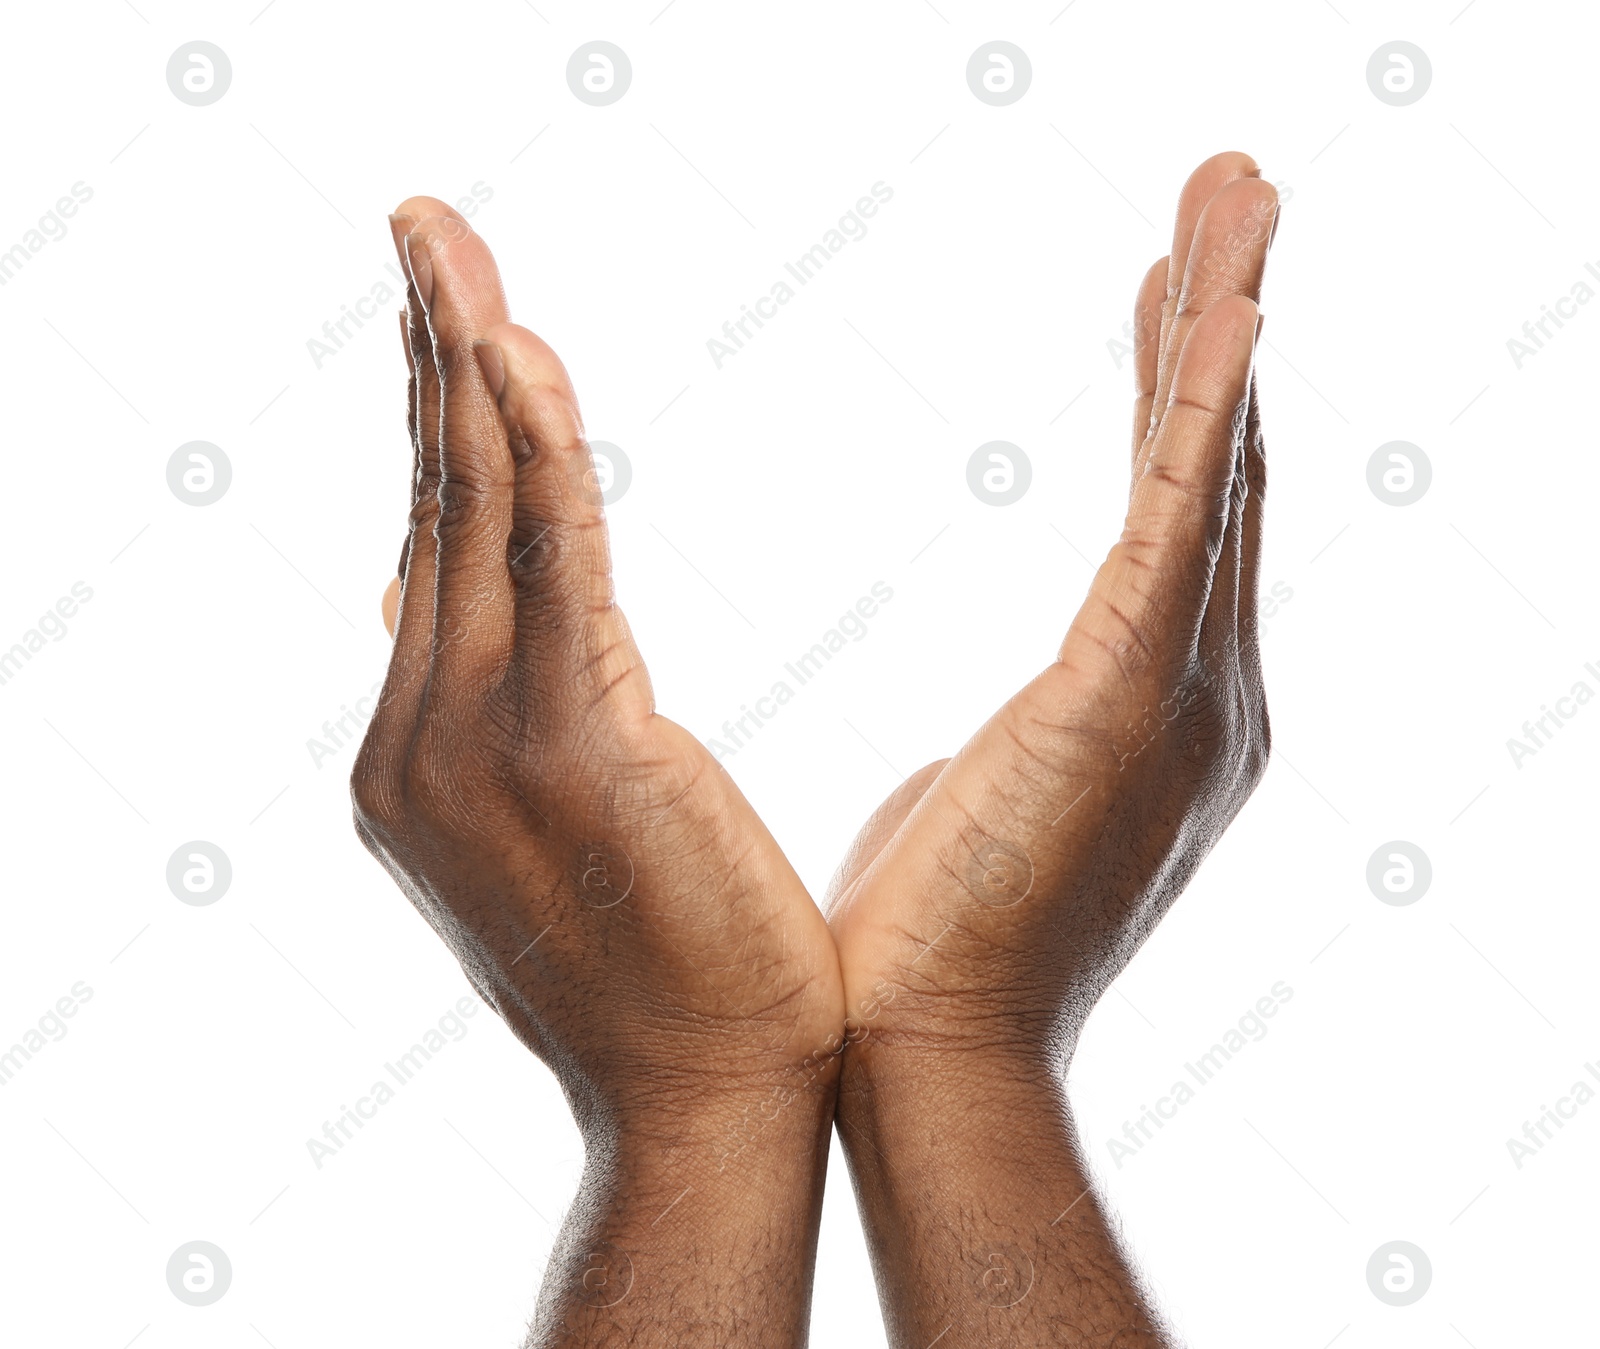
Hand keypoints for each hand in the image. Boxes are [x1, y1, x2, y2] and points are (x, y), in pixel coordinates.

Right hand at [352, 198, 843, 1344]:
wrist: (705, 1102)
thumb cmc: (661, 964)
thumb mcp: (539, 825)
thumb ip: (480, 702)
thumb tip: (412, 594)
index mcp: (420, 753)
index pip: (432, 548)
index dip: (436, 419)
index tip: (447, 314)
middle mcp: (420, 738)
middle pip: (433, 506)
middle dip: (429, 351)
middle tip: (425, 224)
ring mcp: (477, 744)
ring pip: (471, 513)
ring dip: (461, 361)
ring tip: (447, 239)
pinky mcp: (569, 745)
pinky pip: (547, 560)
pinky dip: (532, 449)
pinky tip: (516, 348)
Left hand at [826, 152, 1276, 1345]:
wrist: (920, 1055)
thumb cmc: (932, 934)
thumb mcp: (996, 794)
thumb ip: (1039, 735)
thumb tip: (1024, 718)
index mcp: (1156, 706)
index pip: (1177, 515)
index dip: (1183, 394)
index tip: (1169, 291)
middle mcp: (1199, 690)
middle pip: (1219, 470)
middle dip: (1224, 322)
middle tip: (1236, 191)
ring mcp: (1178, 697)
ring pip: (1215, 473)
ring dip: (1228, 325)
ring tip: (1244, 192)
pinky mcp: (1118, 707)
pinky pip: (1175, 527)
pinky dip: (1204, 413)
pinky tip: (1224, 313)